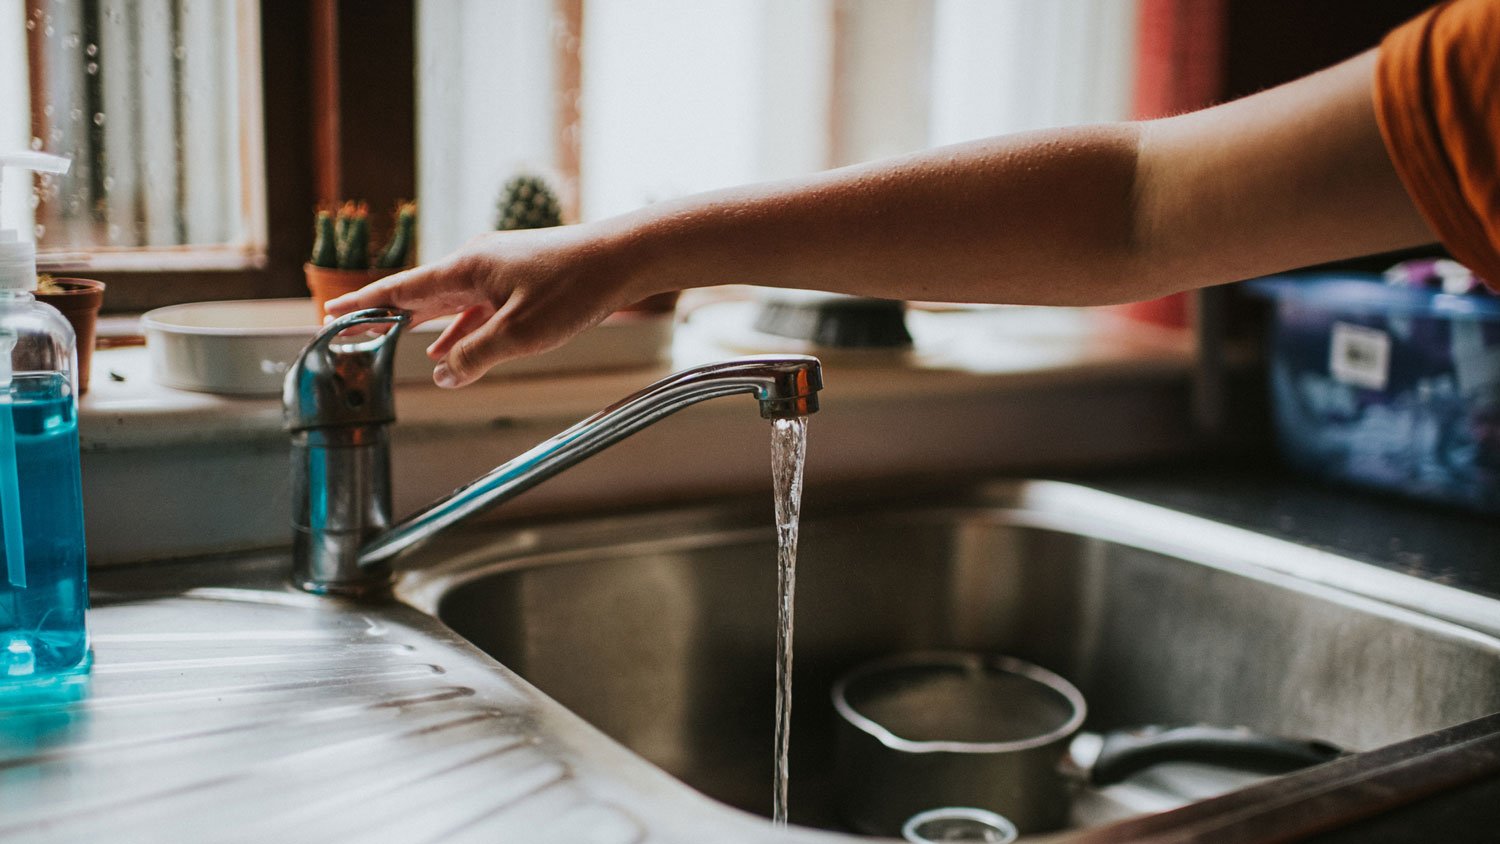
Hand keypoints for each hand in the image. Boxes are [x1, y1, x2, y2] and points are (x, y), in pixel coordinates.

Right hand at [324, 223, 640, 387]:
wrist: (622, 258)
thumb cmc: (574, 289)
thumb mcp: (520, 333)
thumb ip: (476, 355)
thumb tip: (443, 373)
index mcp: (464, 269)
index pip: (399, 289)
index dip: (363, 303)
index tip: (330, 314)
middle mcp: (474, 263)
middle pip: (418, 293)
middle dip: (385, 314)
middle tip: (350, 329)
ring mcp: (497, 269)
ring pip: (448, 302)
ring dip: (422, 326)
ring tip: (392, 345)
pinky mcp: (519, 278)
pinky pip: (476, 306)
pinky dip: (458, 328)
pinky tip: (451, 349)